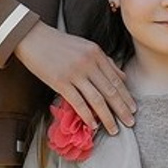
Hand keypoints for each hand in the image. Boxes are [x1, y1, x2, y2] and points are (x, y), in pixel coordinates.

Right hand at [13, 22, 135, 134]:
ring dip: (107, 116)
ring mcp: (75, 73)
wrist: (34, 38)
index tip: (133, 109)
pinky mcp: (60, 82)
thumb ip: (106, 62)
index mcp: (97, 54)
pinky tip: (93, 125)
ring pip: (97, 99)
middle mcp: (89, 63)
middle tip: (130, 123)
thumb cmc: (61, 44)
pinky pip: (78, 102)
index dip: (126, 96)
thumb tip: (123, 77)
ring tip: (114, 129)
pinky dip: (87, 115)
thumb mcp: (87, 47)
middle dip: (122, 109)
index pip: (116, 79)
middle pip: (110, 91)